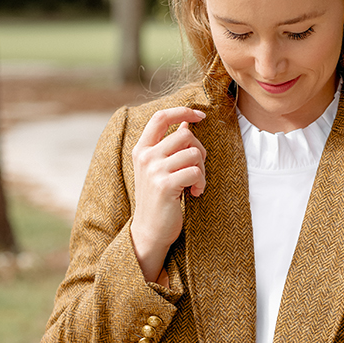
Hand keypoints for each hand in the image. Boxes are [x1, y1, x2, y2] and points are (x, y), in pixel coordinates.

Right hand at [130, 107, 206, 281]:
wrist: (149, 231)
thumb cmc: (158, 200)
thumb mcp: (159, 169)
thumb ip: (169, 147)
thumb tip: (186, 124)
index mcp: (142, 149)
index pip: (161, 117)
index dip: (182, 111)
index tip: (200, 115)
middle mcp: (146, 157)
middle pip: (185, 135)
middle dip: (199, 150)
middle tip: (198, 169)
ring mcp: (154, 170)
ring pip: (193, 153)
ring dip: (202, 170)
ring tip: (195, 185)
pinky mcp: (165, 185)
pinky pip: (195, 171)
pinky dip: (201, 183)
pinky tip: (194, 194)